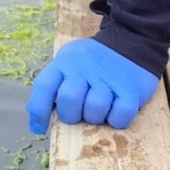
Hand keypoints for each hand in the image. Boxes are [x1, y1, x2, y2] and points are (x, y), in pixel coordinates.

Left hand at [26, 38, 158, 133]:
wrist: (132, 40)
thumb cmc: (94, 60)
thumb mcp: (68, 63)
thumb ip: (52, 88)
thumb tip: (36, 122)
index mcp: (66, 62)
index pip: (44, 86)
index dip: (38, 112)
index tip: (39, 128)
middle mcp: (85, 67)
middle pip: (70, 100)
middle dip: (72, 115)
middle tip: (80, 112)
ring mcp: (109, 78)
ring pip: (95, 110)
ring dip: (96, 117)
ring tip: (100, 107)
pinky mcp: (131, 89)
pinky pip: (120, 116)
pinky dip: (117, 119)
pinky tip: (116, 110)